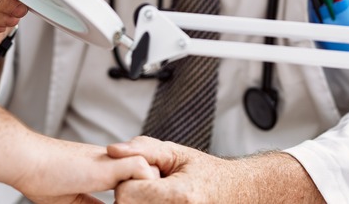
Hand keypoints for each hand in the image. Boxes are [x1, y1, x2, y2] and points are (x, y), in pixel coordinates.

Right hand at [13, 139, 158, 203]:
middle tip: (148, 201)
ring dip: (148, 189)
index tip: (137, 202)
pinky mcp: (111, 164)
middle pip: (147, 173)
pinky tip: (128, 199)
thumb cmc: (40, 177)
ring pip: (151, 170)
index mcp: (104, 170)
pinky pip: (143, 169)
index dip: (140, 192)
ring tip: (140, 200)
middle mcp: (112, 163)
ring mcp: (113, 162)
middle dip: (148, 192)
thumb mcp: (73, 199)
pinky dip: (144, 184)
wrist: (29, 160)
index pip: (133, 180)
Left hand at [108, 136, 325, 203]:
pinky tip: (162, 201)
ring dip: (140, 201)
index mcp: (179, 196)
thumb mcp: (177, 152)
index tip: (151, 174)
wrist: (236, 194)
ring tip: (161, 195)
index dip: (132, 179)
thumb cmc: (207, 174)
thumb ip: (144, 149)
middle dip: (135, 192)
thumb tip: (112, 150)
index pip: (126, 192)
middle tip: (157, 185)